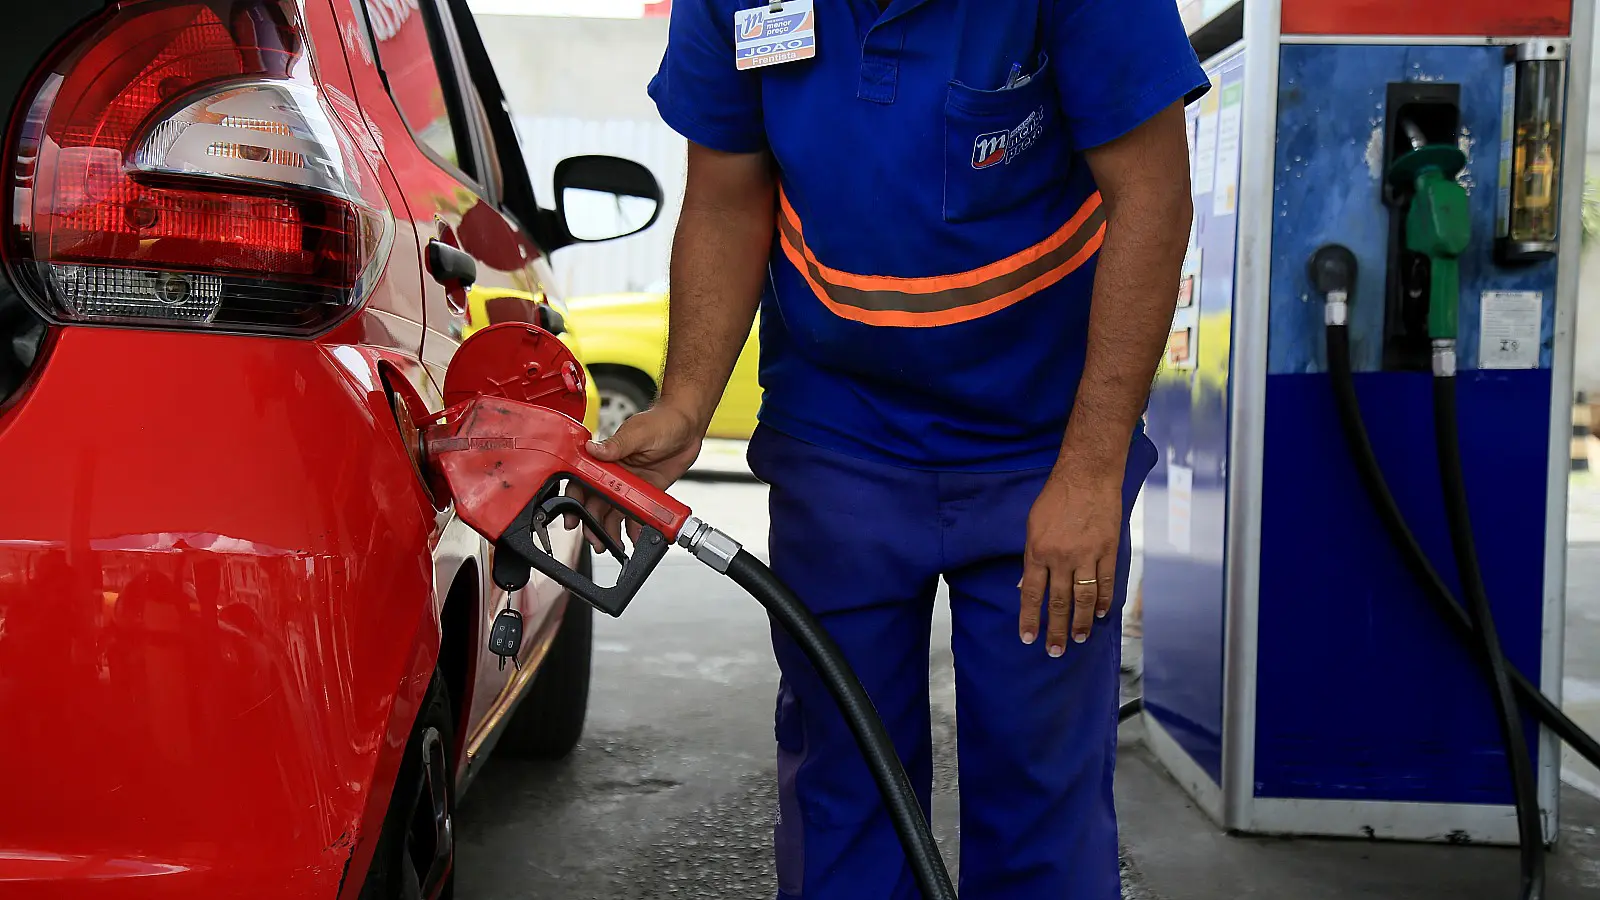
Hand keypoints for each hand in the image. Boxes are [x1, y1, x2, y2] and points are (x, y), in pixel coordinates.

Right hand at [568, 403, 702, 549]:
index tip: (571, 518)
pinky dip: (635, 527)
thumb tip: (593, 449)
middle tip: (596, 540)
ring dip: (611, 530)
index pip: (582, 482)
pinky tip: (635, 538)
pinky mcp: (646, 492)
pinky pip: (636, 513)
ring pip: (614, 512)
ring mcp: (630, 484)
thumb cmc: (661, 421)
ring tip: (613, 545)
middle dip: (593, 524)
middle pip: (596, 504)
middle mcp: (615, 473)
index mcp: (606, 458)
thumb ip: (616, 445)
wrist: (688, 426)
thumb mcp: (638, 433)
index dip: (574, 501)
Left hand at [1018, 465, 1123, 656]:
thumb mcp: (1032, 526)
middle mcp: (1061, 557)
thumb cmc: (1056, 498)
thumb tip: (1026, 587)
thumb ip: (1031, 558)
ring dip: (1081, 622)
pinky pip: (1106, 582)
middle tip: (1054, 651)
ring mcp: (1087, 555)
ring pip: (1084, 598)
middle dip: (1055, 630)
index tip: (1028, 638)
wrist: (1087, 475)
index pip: (1032, 594)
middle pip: (1058, 602)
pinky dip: (1103, 600)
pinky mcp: (1108, 550)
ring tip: (1079, 639)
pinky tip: (1100, 614)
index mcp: (1038, 550)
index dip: (1030, 618)